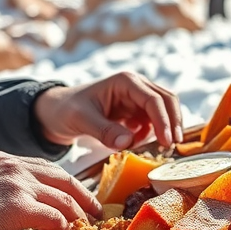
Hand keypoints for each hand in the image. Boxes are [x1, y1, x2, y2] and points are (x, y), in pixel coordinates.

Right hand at [0, 151, 100, 229]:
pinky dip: (64, 228)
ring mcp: (19, 184)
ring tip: (86, 228)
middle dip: (83, 194)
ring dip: (78, 215)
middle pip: (63, 178)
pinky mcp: (19, 206)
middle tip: (95, 209)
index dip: (63, 182)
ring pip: (63, 198)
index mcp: (1, 158)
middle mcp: (14, 166)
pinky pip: (54, 217)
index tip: (74, 193)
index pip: (43, 167)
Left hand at [34, 72, 182, 149]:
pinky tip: (138, 143)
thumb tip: (128, 143)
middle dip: (173, 122)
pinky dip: (153, 134)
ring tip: (160, 147)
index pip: (153, 99)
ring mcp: (138, 99)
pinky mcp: (137, 111)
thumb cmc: (67, 110)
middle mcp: (136, 86)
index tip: (168, 141)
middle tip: (174, 145)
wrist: (57, 112)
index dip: (164, 120)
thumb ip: (104, 131)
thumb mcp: (82, 120)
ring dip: (166, 128)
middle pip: (167, 100)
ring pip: (165, 110)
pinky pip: (154, 122)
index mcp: (125, 82)